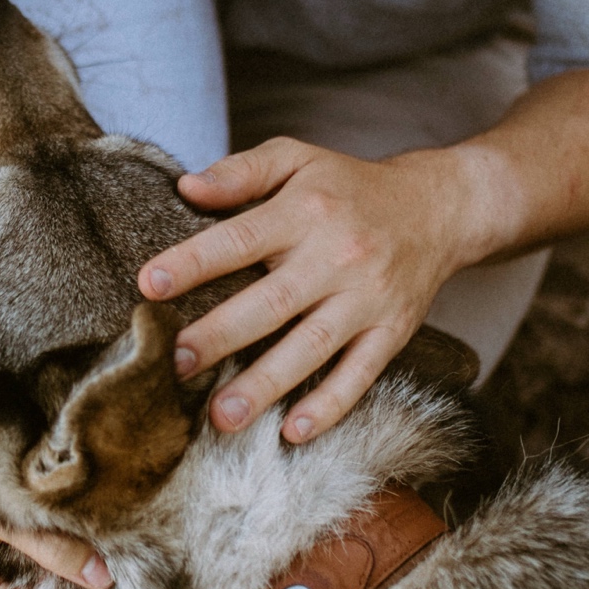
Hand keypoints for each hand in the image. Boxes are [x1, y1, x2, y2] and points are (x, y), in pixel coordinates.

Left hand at [140, 139, 470, 442]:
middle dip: (221, 336)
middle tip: (175, 364)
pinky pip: (361, 374)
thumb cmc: (348, 186)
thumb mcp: (297, 158)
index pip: (240, 239)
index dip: (194, 263)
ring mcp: (367, 299)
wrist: (437, 208)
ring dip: (266, 384)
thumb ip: (240, 172)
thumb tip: (185, 188)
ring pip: (312, 347)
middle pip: (272, 302)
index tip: (150, 286)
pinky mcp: (392, 332)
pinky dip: (329, 404)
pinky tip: (293, 430)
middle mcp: (337, 256)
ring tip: (221, 415)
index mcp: (305, 211)